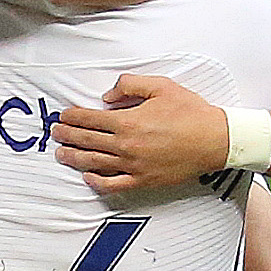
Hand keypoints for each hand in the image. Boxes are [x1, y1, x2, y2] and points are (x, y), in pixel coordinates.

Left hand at [52, 73, 228, 193]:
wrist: (215, 139)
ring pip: (94, 163)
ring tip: (61, 154)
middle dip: (67, 136)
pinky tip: (88, 176)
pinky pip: (114, 184)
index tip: (64, 116)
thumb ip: (129, 85)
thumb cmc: (191, 112)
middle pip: (87, 141)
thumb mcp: (161, 86)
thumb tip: (107, 96)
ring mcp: (133, 165)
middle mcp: (126, 145)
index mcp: (128, 121)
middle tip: (56, 133)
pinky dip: (97, 181)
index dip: (73, 117)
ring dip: (74, 158)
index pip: (89, 119)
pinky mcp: (143, 180)